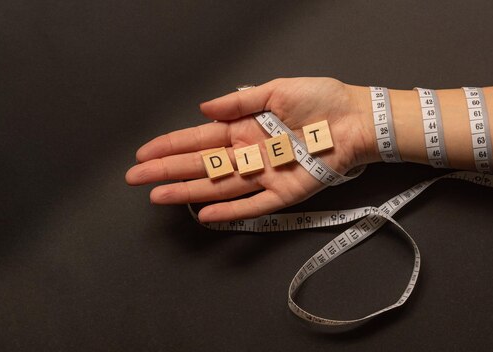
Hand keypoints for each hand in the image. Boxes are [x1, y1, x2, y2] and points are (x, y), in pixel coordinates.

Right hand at [125, 78, 375, 221]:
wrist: (357, 119)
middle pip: (202, 165)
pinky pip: (255, 205)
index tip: (143, 153)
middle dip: (167, 170)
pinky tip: (206, 214)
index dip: (170, 145)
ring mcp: (266, 175)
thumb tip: (203, 107)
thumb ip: (239, 100)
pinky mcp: (286, 192)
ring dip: (189, 191)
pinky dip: (232, 211)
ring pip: (220, 187)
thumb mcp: (276, 90)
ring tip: (158, 196)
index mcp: (245, 128)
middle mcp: (250, 154)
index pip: (199, 140)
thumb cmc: (321, 100)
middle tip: (135, 178)